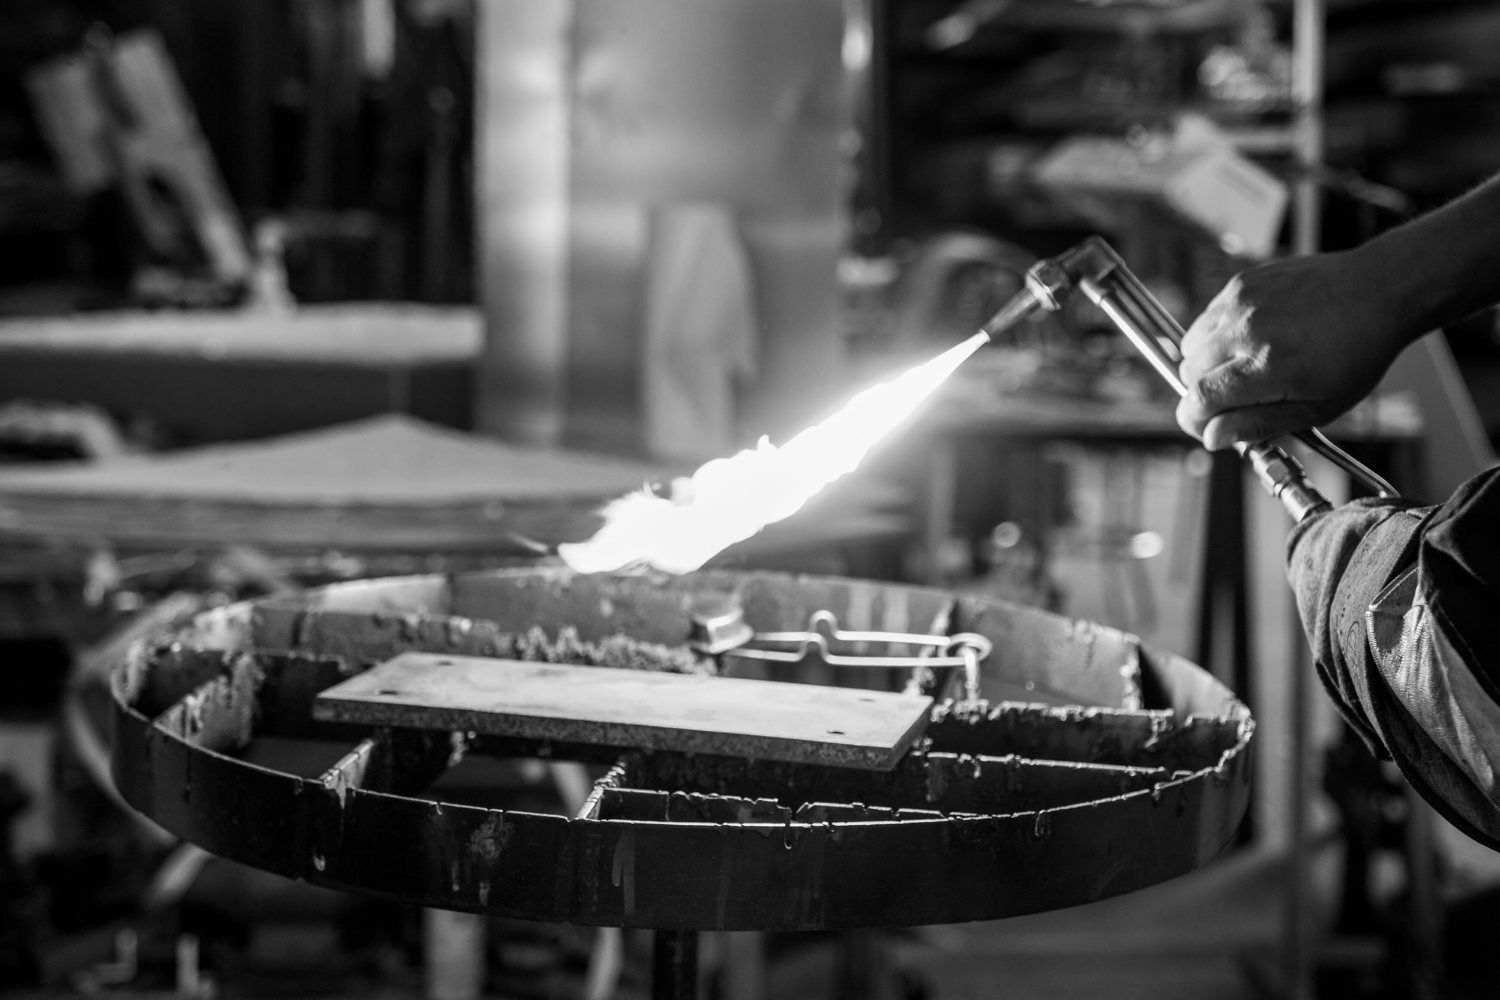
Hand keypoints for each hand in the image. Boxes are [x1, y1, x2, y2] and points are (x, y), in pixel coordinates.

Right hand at [1175, 248, 1412, 449]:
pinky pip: (1207, 318)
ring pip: (1191, 344)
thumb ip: (1259, 424)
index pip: (1199, 399)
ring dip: (1207, 362)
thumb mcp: (1319, 406)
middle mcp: (1246, 331)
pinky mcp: (1241, 283)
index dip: (1194, 419)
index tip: (1205, 427)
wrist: (1379, 290)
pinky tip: (1252, 338)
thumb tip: (1213, 438)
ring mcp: (1240, 302)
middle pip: (1188, 372)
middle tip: (1236, 398)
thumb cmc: (1356, 353)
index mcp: (1266, 366)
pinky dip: (1218, 334)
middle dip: (1204, 392)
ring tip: (1244, 365)